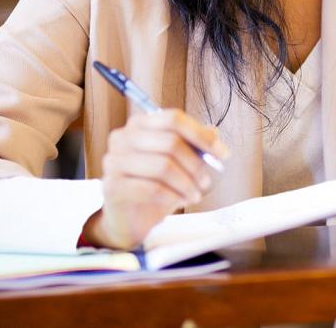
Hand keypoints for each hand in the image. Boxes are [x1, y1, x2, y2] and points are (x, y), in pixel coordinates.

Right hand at [81, 109, 228, 249]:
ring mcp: (114, 161)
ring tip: (194, 195)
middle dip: (196, 164)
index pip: (174, 119)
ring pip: (163, 166)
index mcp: (139, 124)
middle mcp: (122, 138)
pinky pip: (151, 188)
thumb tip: (214, 133)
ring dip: (186, 184)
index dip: (201, 135)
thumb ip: (193, 144)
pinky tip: (178, 202)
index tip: (223, 154)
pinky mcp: (111, 186)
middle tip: (206, 182)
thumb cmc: (155, 184)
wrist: (128, 217)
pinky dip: (172, 196)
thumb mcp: (177, 162)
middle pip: (170, 142)